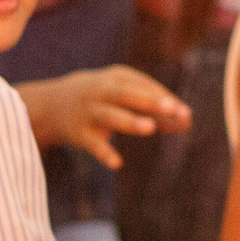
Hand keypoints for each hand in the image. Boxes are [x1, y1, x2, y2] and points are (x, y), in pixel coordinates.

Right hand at [17, 68, 191, 169]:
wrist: (52, 105)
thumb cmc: (103, 99)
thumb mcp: (123, 95)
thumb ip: (153, 108)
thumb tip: (187, 123)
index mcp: (117, 77)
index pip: (144, 86)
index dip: (164, 99)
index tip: (185, 114)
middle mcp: (102, 91)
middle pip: (127, 95)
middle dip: (150, 101)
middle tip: (172, 109)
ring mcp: (89, 112)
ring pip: (111, 116)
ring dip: (130, 121)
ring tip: (150, 128)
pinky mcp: (78, 133)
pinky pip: (93, 144)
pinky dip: (104, 153)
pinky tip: (117, 163)